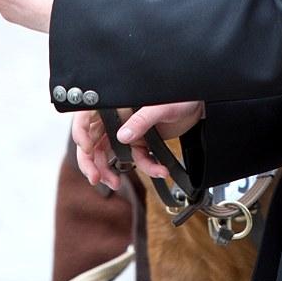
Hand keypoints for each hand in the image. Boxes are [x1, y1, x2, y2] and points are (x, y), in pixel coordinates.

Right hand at [73, 101, 203, 189]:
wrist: (200, 106)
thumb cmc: (180, 96)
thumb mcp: (161, 105)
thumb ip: (141, 119)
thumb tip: (122, 137)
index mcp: (117, 102)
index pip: (87, 115)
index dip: (81, 132)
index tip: (87, 149)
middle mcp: (119, 117)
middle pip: (93, 140)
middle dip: (90, 161)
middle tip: (95, 178)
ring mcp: (129, 131)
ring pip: (110, 154)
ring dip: (110, 171)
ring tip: (116, 184)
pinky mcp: (142, 142)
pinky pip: (137, 159)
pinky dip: (147, 168)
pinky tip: (160, 171)